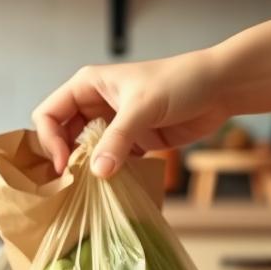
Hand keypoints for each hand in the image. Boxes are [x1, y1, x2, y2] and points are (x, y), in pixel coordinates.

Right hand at [32, 49, 229, 177]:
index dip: (50, 140)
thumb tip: (97, 173)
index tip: (65, 163)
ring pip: (84, 151)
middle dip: (64, 157)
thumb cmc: (180, 82)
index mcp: (87, 86)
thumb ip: (117, 140)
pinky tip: (112, 186)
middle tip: (72, 181)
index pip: (48, 114)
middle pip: (61, 135)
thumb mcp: (142, 107)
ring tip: (89, 187)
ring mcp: (113, 124)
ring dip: (85, 168)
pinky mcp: (132, 141)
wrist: (222, 87)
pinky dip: (107, 174)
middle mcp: (95, 104)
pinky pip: (109, 161)